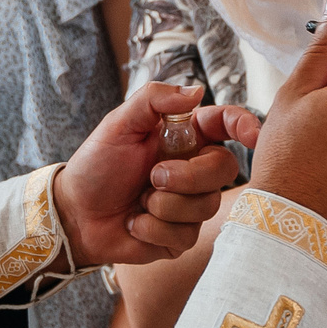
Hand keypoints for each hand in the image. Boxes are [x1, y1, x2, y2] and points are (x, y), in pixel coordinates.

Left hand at [56, 82, 260, 263]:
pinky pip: (185, 234)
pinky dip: (152, 229)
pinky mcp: (181, 237)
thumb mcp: (118, 124)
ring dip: (163, 205)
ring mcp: (190, 204)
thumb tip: (196, 91)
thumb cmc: (96, 165)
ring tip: (138, 201)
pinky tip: (135, 223)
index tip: (252, 135)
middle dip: (189, 176)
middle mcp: (193, 169)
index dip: (245, 125)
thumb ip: (154, 99)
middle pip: (225, 169)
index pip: (225, 125)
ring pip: (206, 205)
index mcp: (184, 137)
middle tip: (153, 177)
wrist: (74, 212)